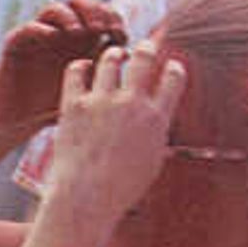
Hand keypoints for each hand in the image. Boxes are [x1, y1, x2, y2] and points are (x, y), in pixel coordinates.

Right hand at [0, 0, 127, 133]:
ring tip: (78, 32)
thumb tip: (129, 55)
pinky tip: (53, 37)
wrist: (21, 120)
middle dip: (94, 10)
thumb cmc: (58, 105)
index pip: (101, 12)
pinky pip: (27, 27)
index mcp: (82, 38)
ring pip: (54, 8)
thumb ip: (107, 71)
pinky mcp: (16, 44)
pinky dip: (41, 28)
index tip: (121, 37)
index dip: (113, 18)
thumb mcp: (89, 89)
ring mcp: (38, 35)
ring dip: (69, 16)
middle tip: (102, 28)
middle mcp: (61, 31)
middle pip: (80, 2)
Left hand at [35, 42, 184, 235]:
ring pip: (111, 59)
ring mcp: (101, 102)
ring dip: (115, 54)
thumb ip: (157, 134)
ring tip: (116, 55)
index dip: (173, 67)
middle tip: (145, 47)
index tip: (170, 66)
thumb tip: (160, 120)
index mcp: (156, 118)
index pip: (173, 77)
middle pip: (144, 58)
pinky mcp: (74, 104)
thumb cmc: (122, 189)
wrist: (86, 199)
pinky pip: (76, 72)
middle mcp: (131, 104)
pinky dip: (81, 66)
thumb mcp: (152, 162)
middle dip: (147, 48)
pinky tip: (84, 67)